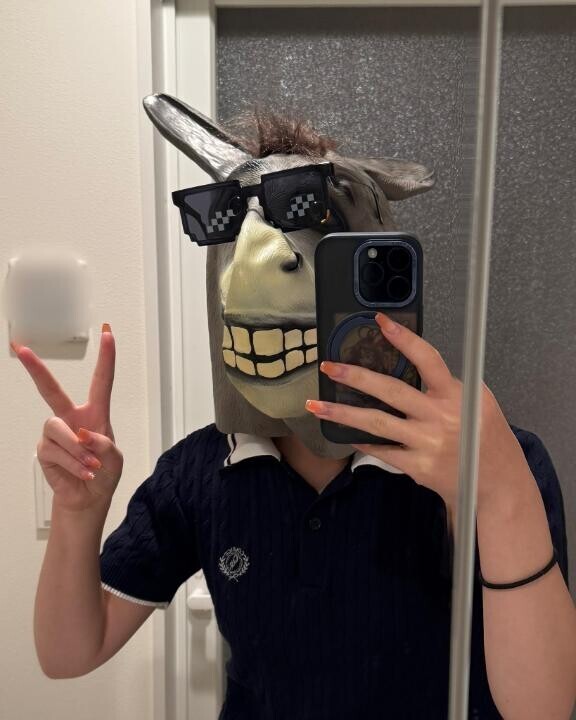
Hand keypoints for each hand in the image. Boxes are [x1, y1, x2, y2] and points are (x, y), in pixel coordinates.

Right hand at [12, 324, 123, 511]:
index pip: (101, 381)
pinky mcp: (45, 450)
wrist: (88, 499)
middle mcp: (73, 418)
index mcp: (96, 413)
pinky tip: (83, 473)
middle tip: (20, 349)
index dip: (105, 357)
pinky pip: (56, 451)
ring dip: (78, 450)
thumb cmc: (103, 474)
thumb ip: (105, 445)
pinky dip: (73, 464)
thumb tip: (84, 434)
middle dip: (36, 369)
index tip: (107, 332)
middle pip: (51, 390)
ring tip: (91, 465)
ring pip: (58, 429)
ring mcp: (56, 434)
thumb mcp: (115, 460)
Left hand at [305, 312, 531, 515]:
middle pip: (390, 390)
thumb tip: (409, 362)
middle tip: (328, 366)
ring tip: (316, 405)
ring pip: (376, 423)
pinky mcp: (418, 466)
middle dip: (355, 376)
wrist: (497, 482)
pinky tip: (344, 433)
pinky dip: (362, 441)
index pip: (428, 359)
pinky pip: (382, 450)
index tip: (380, 321)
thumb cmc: (485, 437)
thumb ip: (446, 385)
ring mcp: (427, 442)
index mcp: (457, 394)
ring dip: (342, 413)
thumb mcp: (476, 402)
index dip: (404, 339)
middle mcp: (440, 416)